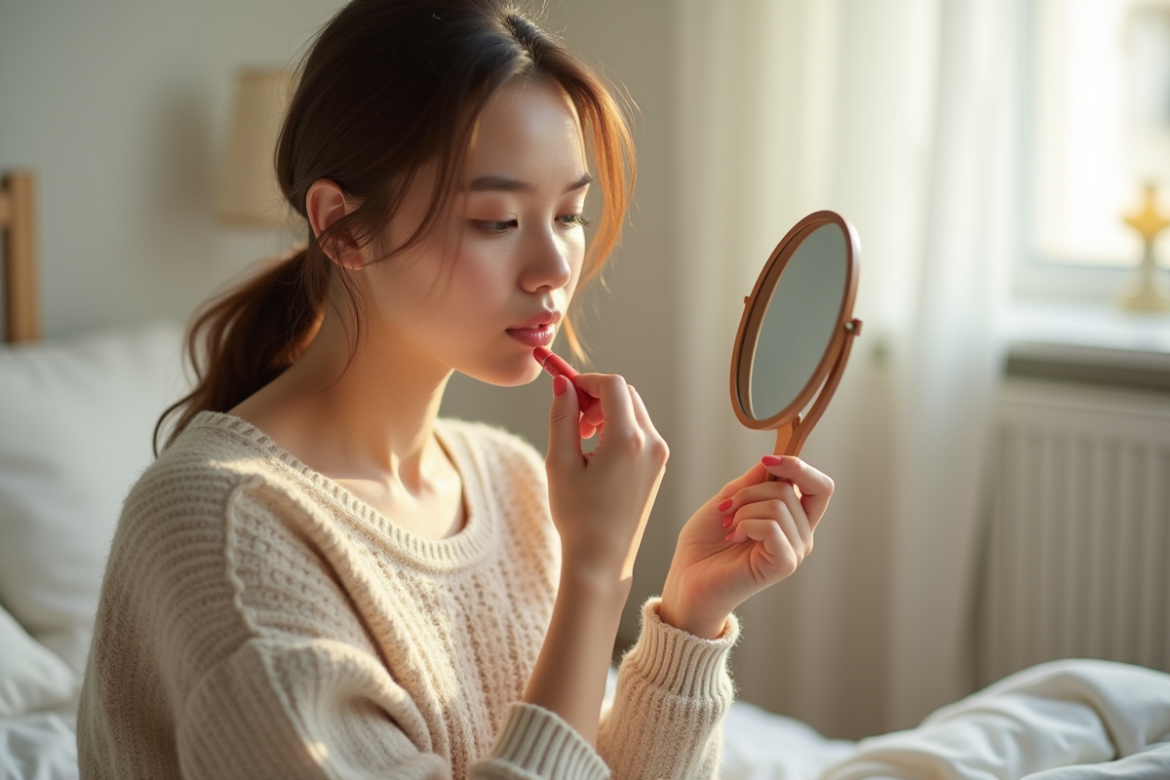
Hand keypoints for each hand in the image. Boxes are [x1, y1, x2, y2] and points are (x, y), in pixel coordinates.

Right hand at [545, 373, 668, 581]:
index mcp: (628, 440)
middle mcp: (651, 443)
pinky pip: (640, 431)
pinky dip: (618, 429)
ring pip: (633, 411)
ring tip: (581, 441)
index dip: (586, 381)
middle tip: (572, 421)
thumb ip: (562, 417)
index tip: (566, 392)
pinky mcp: (658, 466)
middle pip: (626, 394)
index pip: (612, 385)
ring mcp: (659, 455)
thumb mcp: (560, 463)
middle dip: (596, 397)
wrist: (602, 558)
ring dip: (606, 414)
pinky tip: (597, 454)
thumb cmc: (578, 516)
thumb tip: (563, 384)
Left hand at [659, 455, 833, 637]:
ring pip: (779, 505)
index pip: (819, 487)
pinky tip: (734, 538)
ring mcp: (794, 551)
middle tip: (728, 510)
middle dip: (750, 491)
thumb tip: (774, 460)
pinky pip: (772, 527)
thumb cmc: (706, 543)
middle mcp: (800, 535)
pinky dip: (746, 525)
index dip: (798, 467)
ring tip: (729, 528)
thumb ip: (752, 482)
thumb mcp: (728, 500)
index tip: (768, 461)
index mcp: (792, 518)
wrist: (689, 578)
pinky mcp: (784, 564)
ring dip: (744, 510)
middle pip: (790, 489)